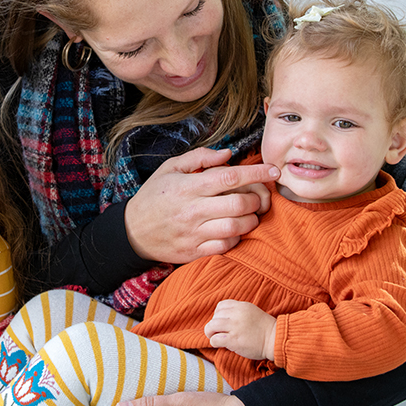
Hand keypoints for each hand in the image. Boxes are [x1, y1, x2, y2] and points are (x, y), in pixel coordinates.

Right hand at [125, 148, 278, 263]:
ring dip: (251, 220)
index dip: (256, 172)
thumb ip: (200, 158)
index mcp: (188, 186)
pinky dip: (237, 238)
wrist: (132, 231)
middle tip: (256, 197)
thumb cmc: (154, 196)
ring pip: (237, 227)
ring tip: (248, 214)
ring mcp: (194, 233)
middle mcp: (193, 210)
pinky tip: (234, 230)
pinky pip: (226, 246)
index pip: (230, 177)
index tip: (273, 170)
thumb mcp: (170, 168)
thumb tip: (228, 154)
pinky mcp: (194, 251)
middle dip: (257, 199)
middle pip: (239, 204)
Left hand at [204, 300, 276, 360]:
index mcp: (242, 306)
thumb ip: (238, 311)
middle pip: (215, 316)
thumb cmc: (264, 328)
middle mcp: (237, 314)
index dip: (218, 314)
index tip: (222, 322)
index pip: (221, 306)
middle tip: (218, 331)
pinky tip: (219, 344)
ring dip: (210, 332)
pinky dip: (214, 342)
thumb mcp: (252, 311)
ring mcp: (235, 327)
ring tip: (214, 337)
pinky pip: (215, 339)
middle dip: (214, 324)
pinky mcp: (234, 340)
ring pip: (211, 326)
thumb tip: (222, 317)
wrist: (275, 340)